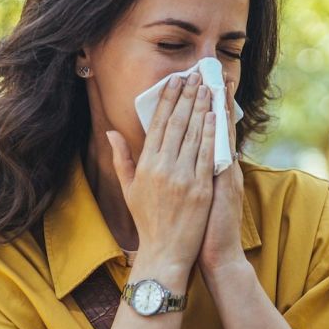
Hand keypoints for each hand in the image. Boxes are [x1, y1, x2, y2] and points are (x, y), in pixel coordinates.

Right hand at [107, 72, 216, 272]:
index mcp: (145, 166)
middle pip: (176, 124)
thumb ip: (122, 158)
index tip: (174, 82)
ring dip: (201, 109)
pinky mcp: (202, 189)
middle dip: (186, 97)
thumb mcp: (128, 189)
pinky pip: (208, 156)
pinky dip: (212, 134)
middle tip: (194, 76)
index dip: (167, 100)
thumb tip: (112, 133)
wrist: (165, 252)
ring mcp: (184, 178)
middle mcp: (163, 168)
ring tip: (207, 88)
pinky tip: (216, 116)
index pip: (157, 125)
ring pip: (194, 135)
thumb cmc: (147, 222)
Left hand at [198, 76, 245, 272]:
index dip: (205, 108)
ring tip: (217, 83)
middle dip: (213, 100)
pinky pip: (224, 155)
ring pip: (223, 136)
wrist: (217, 254)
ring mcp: (226, 175)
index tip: (201, 84)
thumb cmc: (202, 229)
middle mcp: (222, 168)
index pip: (208, 131)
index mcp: (212, 169)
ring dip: (220, 109)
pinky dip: (222, 135)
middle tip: (211, 72)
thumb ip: (190, 173)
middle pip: (217, 127)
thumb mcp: (197, 197)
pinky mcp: (227, 185)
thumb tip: (178, 155)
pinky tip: (219, 116)